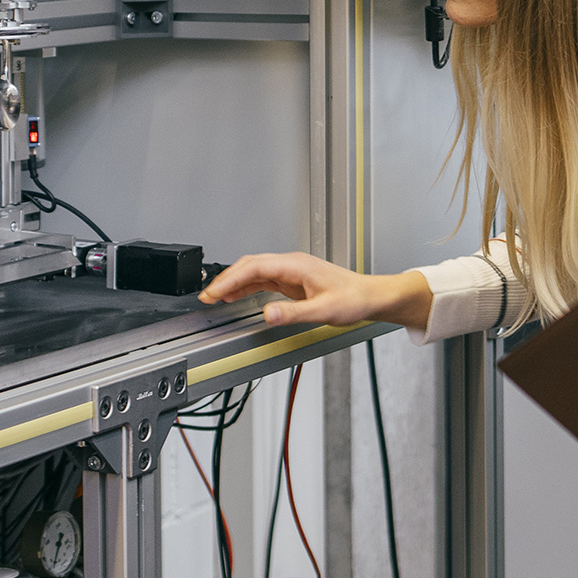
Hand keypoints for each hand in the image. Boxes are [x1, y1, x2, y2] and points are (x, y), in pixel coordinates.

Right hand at [198, 253, 432, 329]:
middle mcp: (291, 264)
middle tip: (207, 297)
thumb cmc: (354, 299)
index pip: (254, 267)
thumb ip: (294, 313)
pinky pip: (263, 279)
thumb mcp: (324, 311)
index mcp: (296, 265)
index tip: (214, 292)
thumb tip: (269, 314)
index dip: (230, 279)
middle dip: (225, 280)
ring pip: (254, 271)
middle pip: (250, 266)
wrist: (371, 296)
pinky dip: (246, 286)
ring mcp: (291, 271)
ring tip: (214, 298)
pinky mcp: (293, 280)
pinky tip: (236, 296)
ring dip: (234, 283)